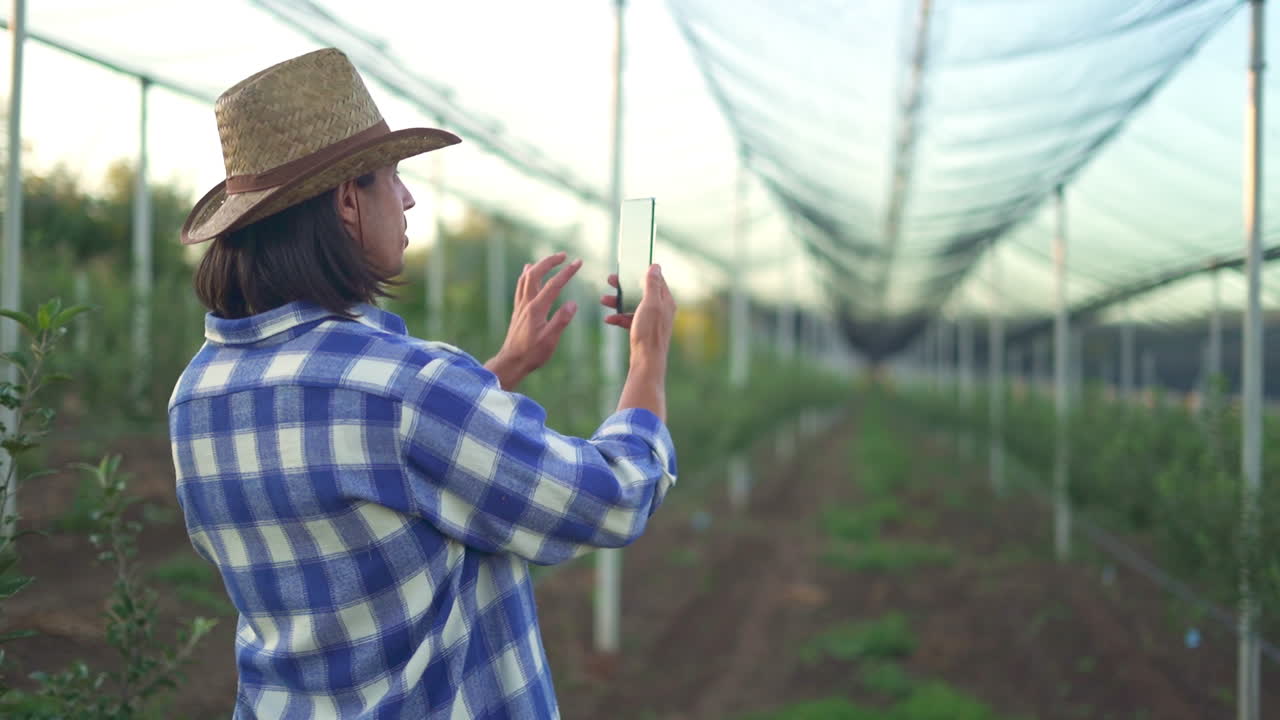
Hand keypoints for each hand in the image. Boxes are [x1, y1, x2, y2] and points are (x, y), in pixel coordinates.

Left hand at [486, 252, 580, 389]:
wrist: (511, 362)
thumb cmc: (532, 354)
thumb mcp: (550, 340)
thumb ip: (561, 320)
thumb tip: (573, 303)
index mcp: (536, 309)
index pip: (554, 285)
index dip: (567, 272)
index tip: (578, 262)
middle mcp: (526, 304)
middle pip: (535, 274)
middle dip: (550, 262)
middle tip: (564, 256)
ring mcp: (520, 306)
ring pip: (526, 278)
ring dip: (538, 266)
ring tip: (548, 260)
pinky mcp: (518, 311)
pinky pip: (520, 287)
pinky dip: (526, 276)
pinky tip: (528, 273)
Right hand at [601, 264, 675, 366]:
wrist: (646, 361)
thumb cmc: (649, 331)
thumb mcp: (650, 304)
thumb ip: (652, 284)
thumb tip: (655, 266)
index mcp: (666, 301)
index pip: (656, 279)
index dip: (642, 271)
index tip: (628, 267)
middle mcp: (661, 309)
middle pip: (641, 291)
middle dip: (625, 286)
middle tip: (610, 280)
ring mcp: (652, 320)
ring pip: (633, 305)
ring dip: (618, 302)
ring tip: (603, 300)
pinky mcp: (643, 330)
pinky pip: (629, 319)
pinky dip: (619, 318)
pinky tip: (608, 320)